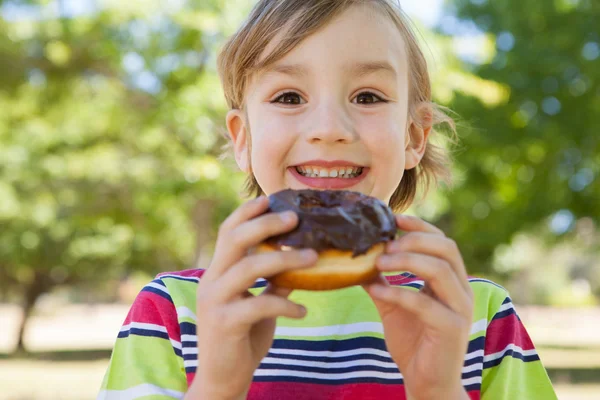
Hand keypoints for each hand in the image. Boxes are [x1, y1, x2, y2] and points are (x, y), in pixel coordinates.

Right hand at [188, 196, 316, 399]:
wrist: (222, 379)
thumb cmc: (242, 338)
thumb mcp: (259, 306)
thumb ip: (274, 283)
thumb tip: (302, 262)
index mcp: (218, 272)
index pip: (228, 232)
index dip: (247, 212)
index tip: (271, 199)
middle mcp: (212, 281)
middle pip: (235, 239)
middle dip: (266, 224)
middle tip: (295, 217)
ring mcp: (215, 301)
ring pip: (249, 267)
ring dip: (285, 260)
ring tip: (313, 258)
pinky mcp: (224, 323)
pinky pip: (259, 304)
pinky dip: (286, 304)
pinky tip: (303, 310)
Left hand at [362, 215, 472, 399]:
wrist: (426, 382)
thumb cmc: (413, 342)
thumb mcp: (393, 304)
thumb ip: (382, 280)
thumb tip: (358, 259)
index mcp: (452, 281)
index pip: (443, 242)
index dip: (420, 227)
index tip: (393, 218)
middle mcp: (462, 291)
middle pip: (446, 249)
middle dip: (413, 240)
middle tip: (385, 244)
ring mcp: (461, 309)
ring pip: (439, 270)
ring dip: (406, 261)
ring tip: (378, 261)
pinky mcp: (452, 329)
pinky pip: (424, 302)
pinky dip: (397, 292)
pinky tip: (375, 289)